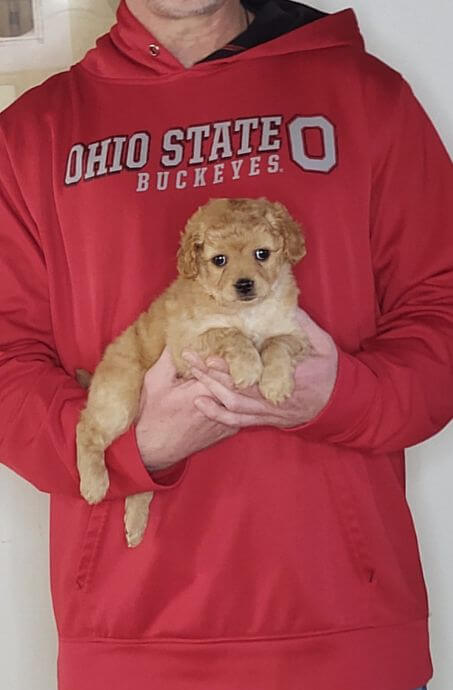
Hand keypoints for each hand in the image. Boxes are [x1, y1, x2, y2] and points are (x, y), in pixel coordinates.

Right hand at [135, 348, 238, 469]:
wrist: (154, 448)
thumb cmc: (152, 414)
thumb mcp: (155, 381)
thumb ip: (170, 358)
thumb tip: (177, 339)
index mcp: (203, 391)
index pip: (223, 368)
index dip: (218, 360)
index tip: (207, 357)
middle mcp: (220, 407)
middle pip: (236, 381)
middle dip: (227, 370)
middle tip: (216, 363)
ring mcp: (227, 421)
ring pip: (241, 396)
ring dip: (234, 385)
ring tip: (224, 377)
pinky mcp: (229, 430)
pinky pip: (239, 410)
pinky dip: (236, 400)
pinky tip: (227, 394)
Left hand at [184, 308, 337, 428]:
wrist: (337, 404)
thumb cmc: (329, 372)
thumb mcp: (323, 344)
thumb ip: (305, 325)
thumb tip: (288, 305)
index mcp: (290, 375)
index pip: (258, 372)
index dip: (235, 367)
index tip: (216, 354)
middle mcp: (276, 396)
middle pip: (239, 389)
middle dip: (212, 374)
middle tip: (191, 358)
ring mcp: (268, 410)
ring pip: (234, 405)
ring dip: (211, 390)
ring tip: (192, 372)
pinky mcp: (264, 419)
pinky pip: (237, 421)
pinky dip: (217, 414)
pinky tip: (200, 402)